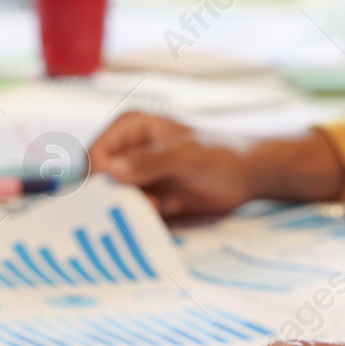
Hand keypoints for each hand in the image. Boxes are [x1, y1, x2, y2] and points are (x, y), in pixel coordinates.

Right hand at [87, 113, 344, 217]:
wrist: (249, 175)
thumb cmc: (222, 155)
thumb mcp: (187, 156)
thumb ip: (150, 162)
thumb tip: (110, 172)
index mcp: (130, 128)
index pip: (95, 155)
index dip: (102, 178)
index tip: (127, 193)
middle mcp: (126, 149)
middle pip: (98, 181)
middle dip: (119, 197)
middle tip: (152, 204)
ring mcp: (134, 174)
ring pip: (112, 200)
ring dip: (134, 209)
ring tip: (168, 205)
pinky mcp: (144, 195)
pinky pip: (128, 211)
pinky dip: (143, 217)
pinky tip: (172, 209)